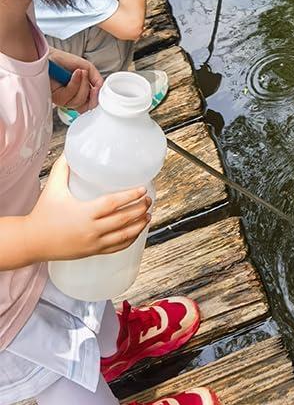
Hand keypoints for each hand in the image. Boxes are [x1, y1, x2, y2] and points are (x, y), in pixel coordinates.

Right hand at [24, 157, 148, 262]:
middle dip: (140, 209)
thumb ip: (62, 169)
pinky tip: (137, 231)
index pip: (113, 203)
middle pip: (124, 219)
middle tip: (148, 200)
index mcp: (84, 212)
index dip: (130, 196)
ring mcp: (95, 242)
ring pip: (125, 235)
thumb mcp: (53, 189)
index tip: (142, 190)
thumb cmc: (43, 214)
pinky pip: (119, 247)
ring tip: (148, 215)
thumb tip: (71, 153)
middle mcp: (92, 228)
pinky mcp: (95, 251)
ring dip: (140, 224)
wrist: (33, 240)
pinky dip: (131, 239)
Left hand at [47, 51, 99, 112]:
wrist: (48, 56)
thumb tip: (101, 89)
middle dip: (91, 92)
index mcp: (81, 93)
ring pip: (79, 102)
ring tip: (80, 72)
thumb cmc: (63, 61)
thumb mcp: (87, 68)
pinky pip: (69, 96)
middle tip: (90, 79)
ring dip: (82, 85)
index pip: (91, 105)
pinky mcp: (56, 98)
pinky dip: (74, 84)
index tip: (99, 91)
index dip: (97, 100)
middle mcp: (72, 98)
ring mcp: (64, 99)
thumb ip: (97, 79)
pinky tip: (75, 74)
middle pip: (88, 106)